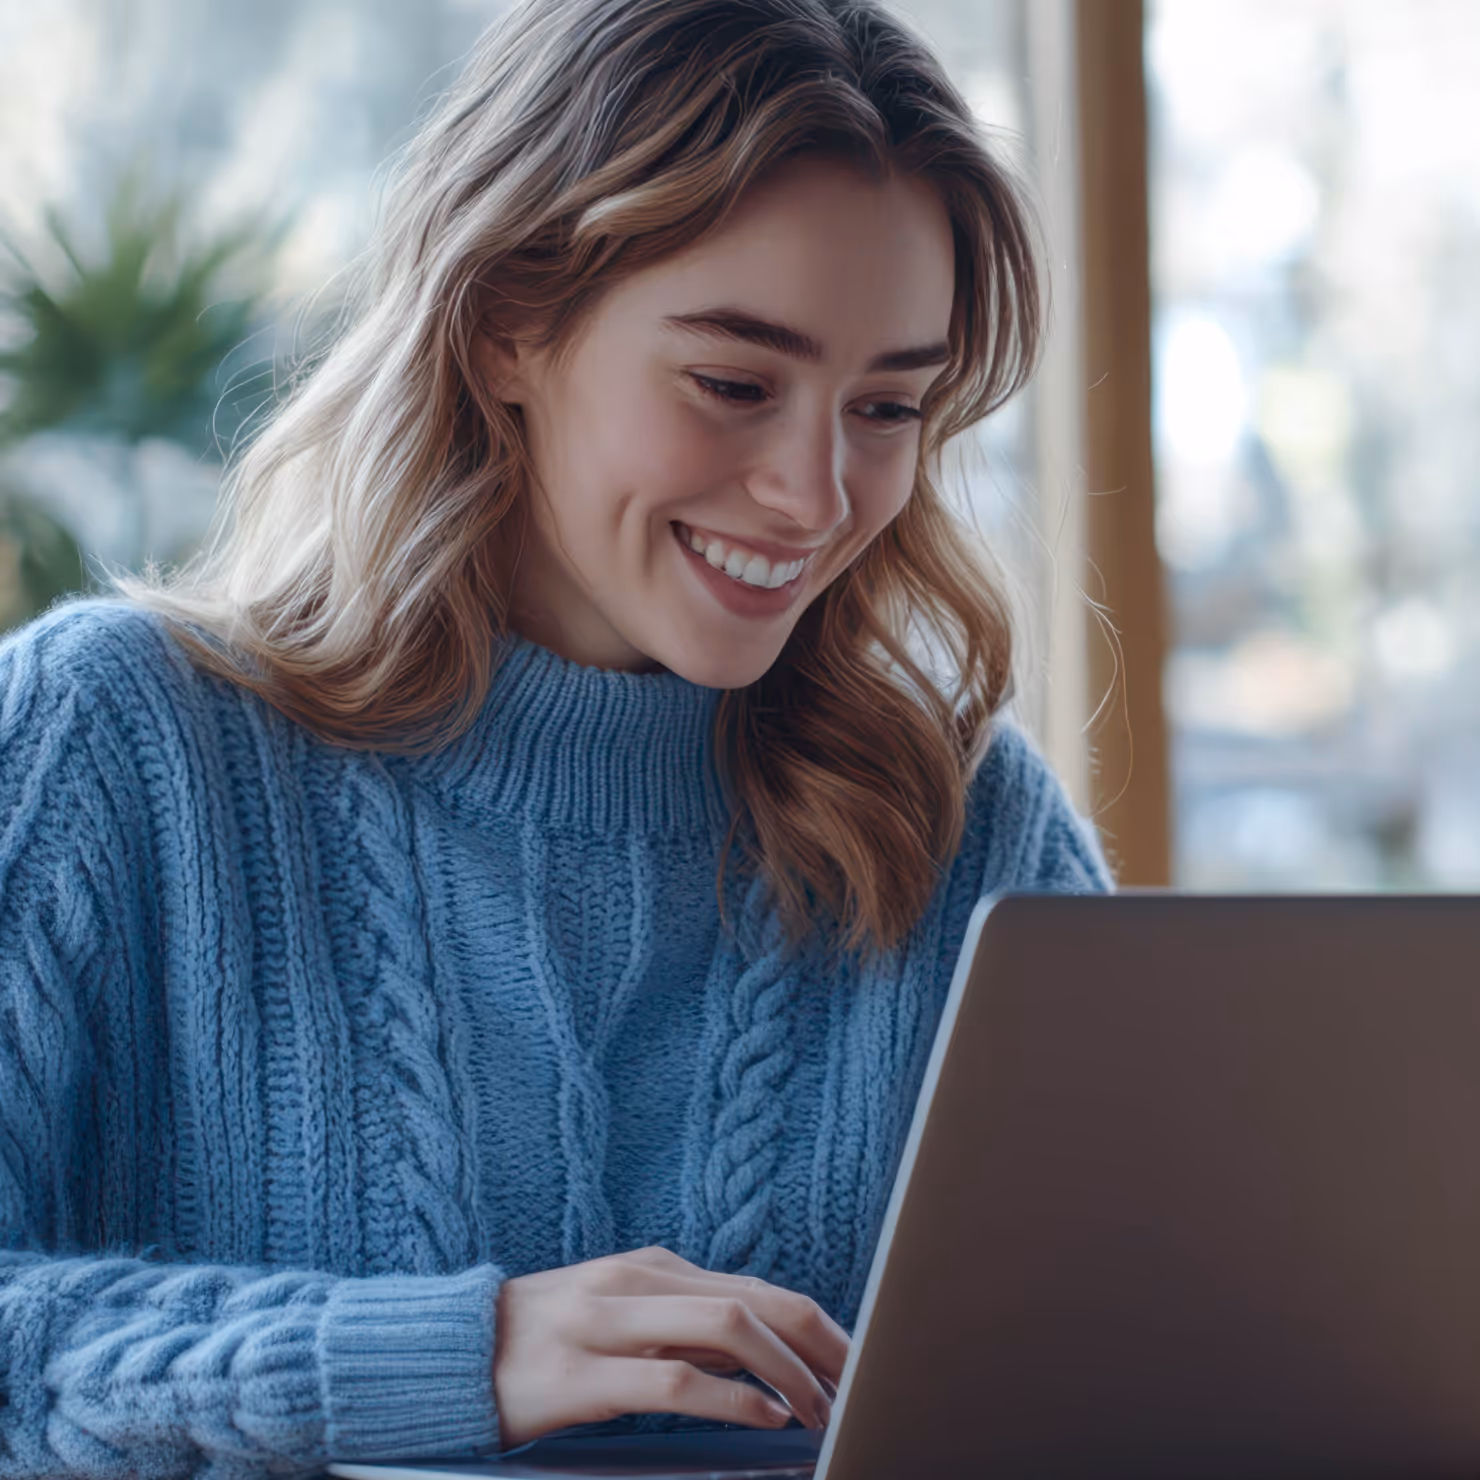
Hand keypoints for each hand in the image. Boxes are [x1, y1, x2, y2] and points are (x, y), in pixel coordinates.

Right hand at [492, 1245, 848, 1449]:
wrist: (449, 1350)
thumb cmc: (541, 1340)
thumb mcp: (620, 1319)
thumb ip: (683, 1328)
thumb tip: (761, 1354)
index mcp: (651, 1270)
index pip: (756, 1289)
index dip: (817, 1324)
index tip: (857, 1359)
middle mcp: (637, 1283)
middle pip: (755, 1300)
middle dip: (820, 1342)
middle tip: (860, 1382)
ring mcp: (608, 1323)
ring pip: (725, 1326)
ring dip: (788, 1371)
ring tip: (820, 1407)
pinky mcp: (580, 1374)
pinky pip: (673, 1380)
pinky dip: (731, 1398)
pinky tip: (764, 1417)